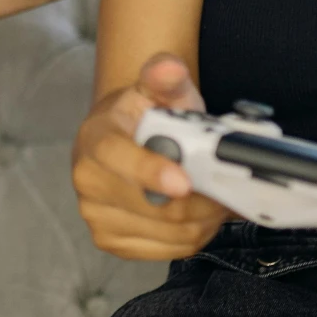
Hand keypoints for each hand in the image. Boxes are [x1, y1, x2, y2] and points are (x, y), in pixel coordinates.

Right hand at [72, 53, 232, 259]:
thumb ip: (165, 77)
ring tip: (219, 201)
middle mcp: (87, 181)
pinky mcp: (110, 241)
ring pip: (166, 233)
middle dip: (200, 202)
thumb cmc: (144, 115)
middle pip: (153, 206)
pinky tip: (201, 217)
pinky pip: (165, 250)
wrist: (121, 139)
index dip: (151, 172)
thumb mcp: (156, 89)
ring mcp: (96, 216)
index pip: (117, 158)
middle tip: (230, 190)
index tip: (185, 182)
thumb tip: (168, 66)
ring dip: (203, 221)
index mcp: (95, 139)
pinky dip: (193, 237)